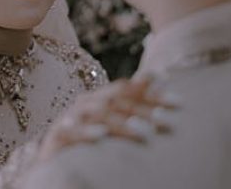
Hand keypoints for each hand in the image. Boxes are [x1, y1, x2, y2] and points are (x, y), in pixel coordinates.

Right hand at [37, 76, 178, 162]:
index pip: (126, 89)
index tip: (177, 102)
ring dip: (120, 122)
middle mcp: (85, 103)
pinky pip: (70, 131)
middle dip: (142, 110)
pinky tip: (101, 136)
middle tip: (166, 121)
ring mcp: (71, 117)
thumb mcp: (108, 118)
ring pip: (97, 114)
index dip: (151, 93)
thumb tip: (157, 77)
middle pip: (115, 101)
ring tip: (142, 132)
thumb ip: (128, 101)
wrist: (52, 154)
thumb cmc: (85, 135)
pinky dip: (85, 132)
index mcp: (98, 97)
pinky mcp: (58, 135)